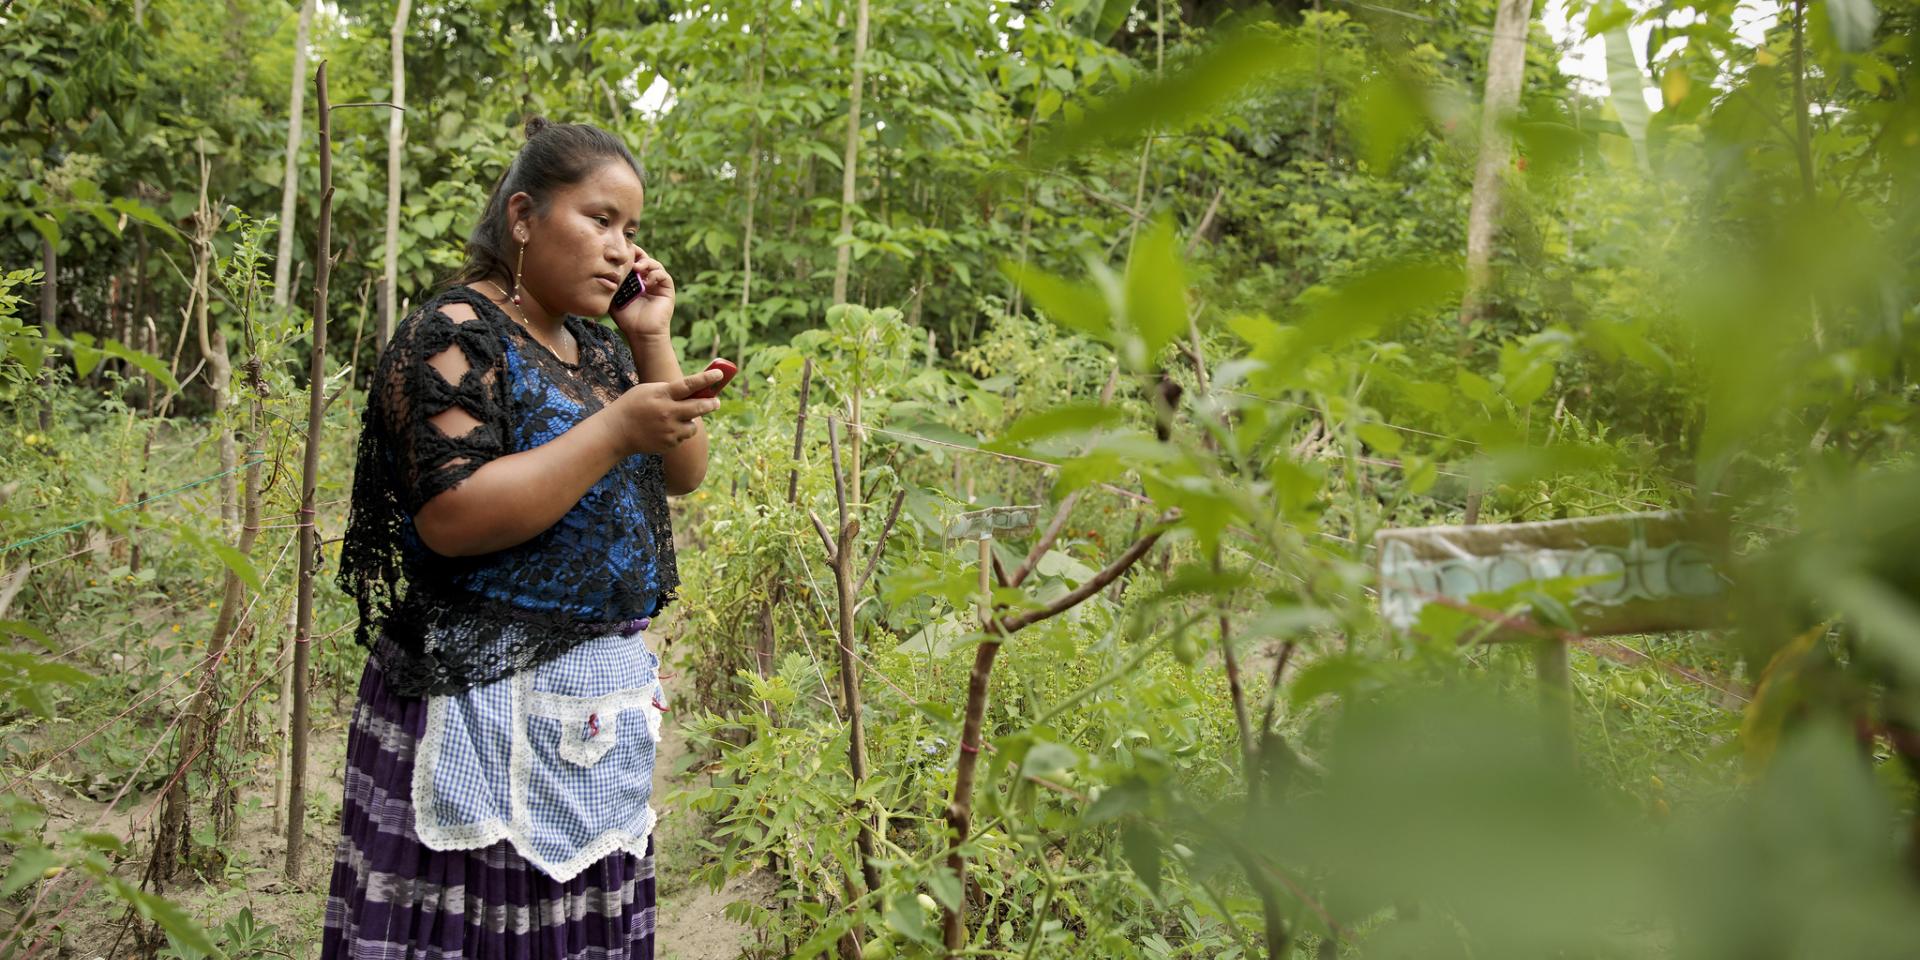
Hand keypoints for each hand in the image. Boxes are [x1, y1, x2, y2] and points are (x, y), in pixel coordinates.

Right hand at [603, 368, 723, 455]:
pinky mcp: (669, 444)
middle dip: (711, 404)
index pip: (689, 385)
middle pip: (699, 407)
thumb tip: (694, 390)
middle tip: (716, 402)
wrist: (616, 431)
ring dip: (690, 421)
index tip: (719, 374)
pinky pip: (683, 437)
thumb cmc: (633, 406)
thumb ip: (669, 389)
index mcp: (662, 395)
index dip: (706, 379)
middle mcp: (667, 412)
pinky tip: (663, 430)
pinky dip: (678, 432)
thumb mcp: (648, 390)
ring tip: (676, 419)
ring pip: (693, 426)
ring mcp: (669, 430)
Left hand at [610, 245, 674, 341]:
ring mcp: (657, 284)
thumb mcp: (614, 297)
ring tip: (637, 267)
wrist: (640, 333)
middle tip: (629, 254)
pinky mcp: (667, 289)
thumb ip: (611, 284)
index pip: (633, 261)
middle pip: (644, 258)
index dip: (628, 254)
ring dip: (646, 263)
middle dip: (637, 254)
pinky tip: (646, 282)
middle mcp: (647, 279)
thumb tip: (601, 269)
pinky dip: (655, 275)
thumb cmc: (626, 318)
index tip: (619, 250)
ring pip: (655, 264)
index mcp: (635, 279)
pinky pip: (663, 276)